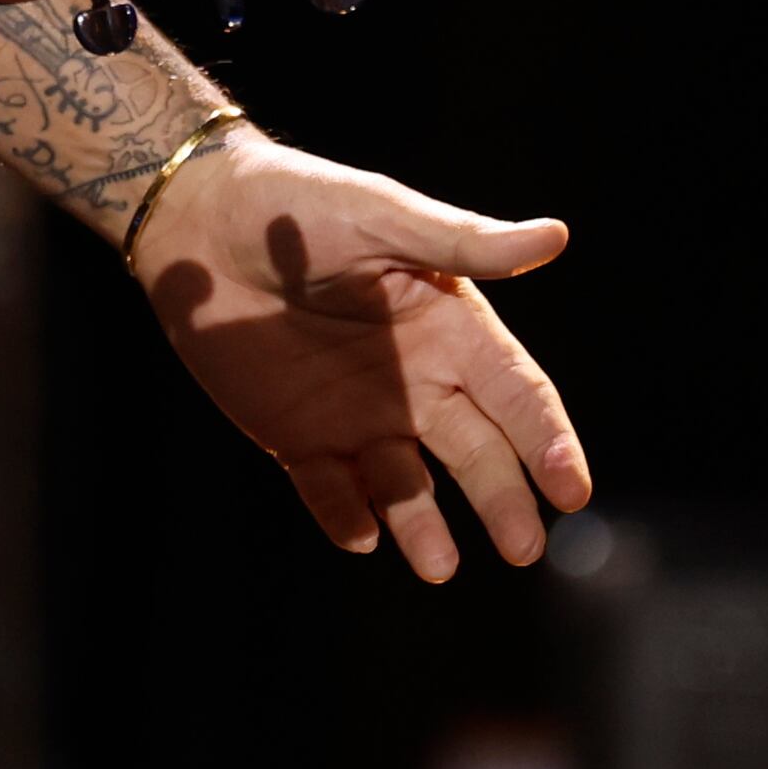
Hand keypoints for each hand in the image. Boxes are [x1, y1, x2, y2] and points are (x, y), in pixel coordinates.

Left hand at [137, 137, 588, 580]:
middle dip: (502, 501)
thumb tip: (555, 236)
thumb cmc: (298, 202)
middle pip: (477, 454)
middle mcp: (419, 385)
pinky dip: (344, 514)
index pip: (517, 397)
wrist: (197, 220)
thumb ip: (461, 241)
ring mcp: (361, 417)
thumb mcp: (381, 215)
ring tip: (437, 566)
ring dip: (422, 526)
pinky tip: (359, 533)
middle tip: (522, 548)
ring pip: (406, 486)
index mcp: (453, 332)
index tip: (570, 492)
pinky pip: (329, 489)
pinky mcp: (299, 437)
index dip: (547, 443)